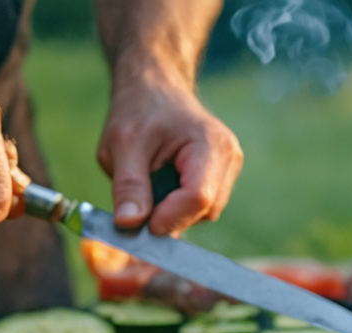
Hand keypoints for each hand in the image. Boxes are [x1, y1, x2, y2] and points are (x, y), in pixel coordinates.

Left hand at [97, 80, 241, 235]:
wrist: (155, 89)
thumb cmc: (139, 109)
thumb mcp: (122, 143)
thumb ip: (128, 185)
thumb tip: (129, 224)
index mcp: (211, 144)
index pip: (198, 197)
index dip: (169, 217)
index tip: (138, 224)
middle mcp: (229, 158)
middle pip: (203, 210)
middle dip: (169, 215)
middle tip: (136, 205)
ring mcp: (228, 170)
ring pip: (203, 214)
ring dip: (172, 211)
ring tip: (148, 184)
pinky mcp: (221, 179)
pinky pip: (201, 208)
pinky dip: (177, 206)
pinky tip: (161, 186)